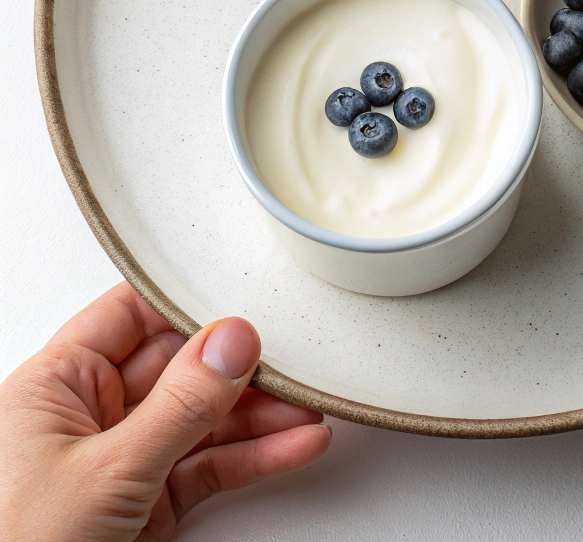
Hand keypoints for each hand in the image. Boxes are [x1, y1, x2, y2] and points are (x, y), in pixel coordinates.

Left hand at [0, 281, 330, 540]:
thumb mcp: (106, 471)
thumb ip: (178, 405)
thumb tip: (233, 340)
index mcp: (56, 386)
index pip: (131, 316)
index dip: (188, 303)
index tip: (246, 295)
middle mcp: (89, 416)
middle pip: (182, 368)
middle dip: (243, 367)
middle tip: (293, 361)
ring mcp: (121, 461)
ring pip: (204, 420)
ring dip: (261, 416)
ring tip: (308, 408)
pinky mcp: (146, 504)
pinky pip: (209, 466)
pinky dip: (255, 458)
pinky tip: (292, 445)